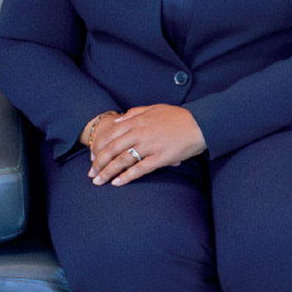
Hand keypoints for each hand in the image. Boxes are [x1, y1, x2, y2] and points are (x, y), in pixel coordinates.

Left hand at [88, 104, 206, 185]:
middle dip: (98, 163)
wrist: (201, 123)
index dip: (98, 147)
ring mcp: (150, 146)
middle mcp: (140, 133)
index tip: (91, 156)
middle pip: (112, 149)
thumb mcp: (154, 108)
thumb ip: (134, 112)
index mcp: (137, 120)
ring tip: (98, 182)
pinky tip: (117, 183)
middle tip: (90, 174)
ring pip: (122, 161)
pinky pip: (139, 169)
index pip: (110, 135)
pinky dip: (126, 177)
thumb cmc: (178, 116)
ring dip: (107, 172)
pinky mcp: (160, 158)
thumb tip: (117, 119)